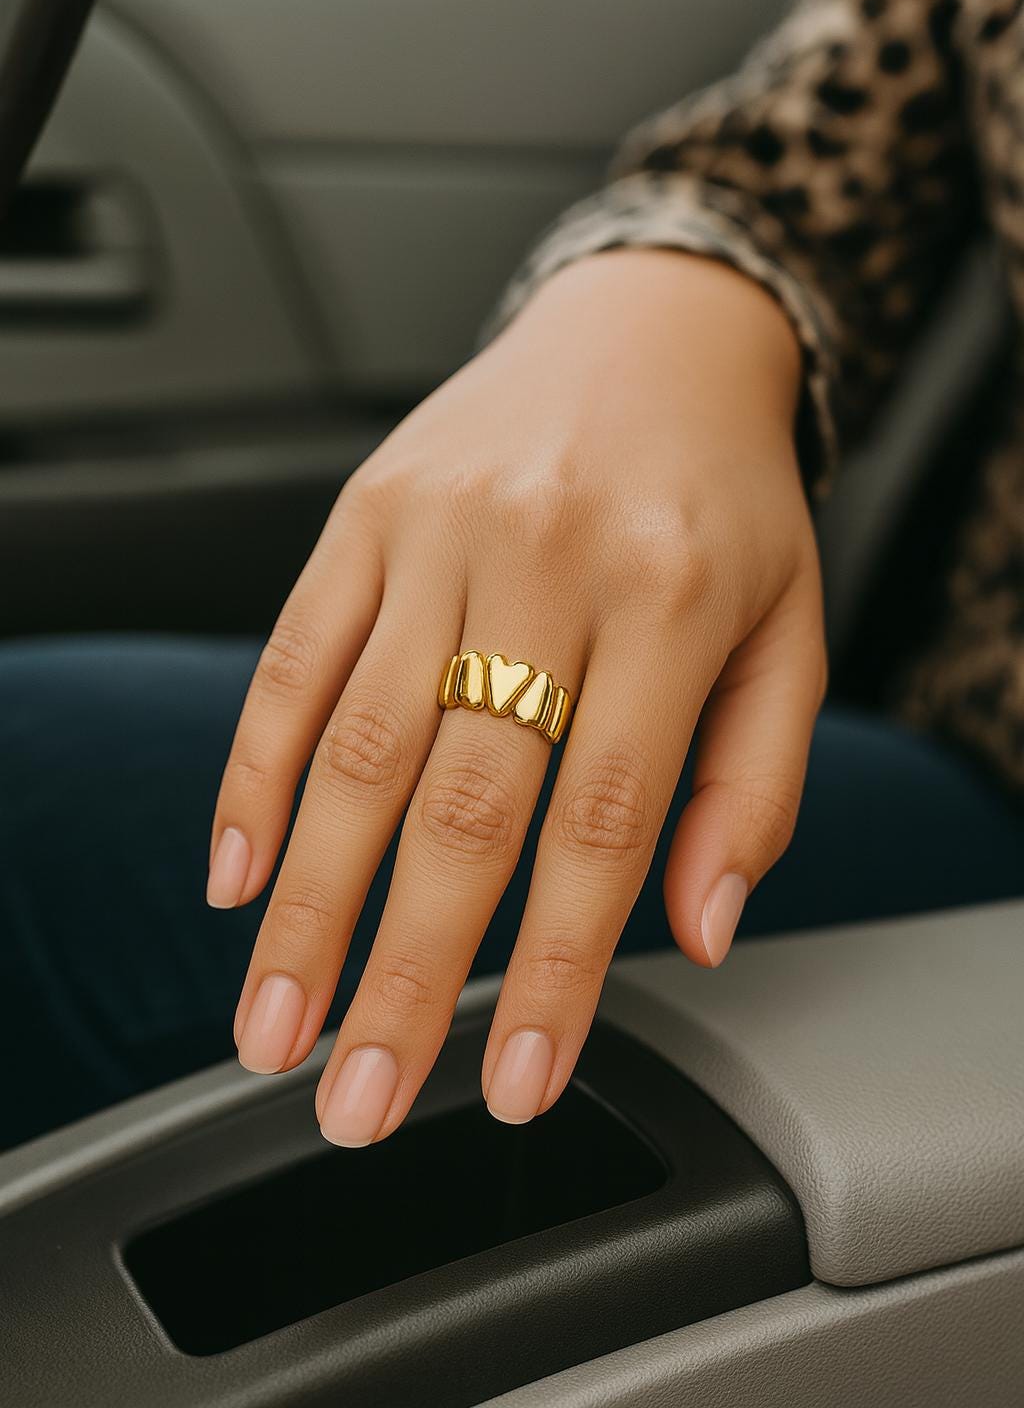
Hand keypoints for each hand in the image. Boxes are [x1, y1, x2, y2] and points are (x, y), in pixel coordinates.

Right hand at [208, 249, 825, 1144]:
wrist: (648, 336)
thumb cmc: (723, 500)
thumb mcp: (790, 630)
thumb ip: (756, 783)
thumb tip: (695, 927)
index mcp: (671, 601)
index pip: (600, 827)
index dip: (549, 973)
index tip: (511, 1083)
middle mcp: (546, 561)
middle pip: (460, 806)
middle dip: (399, 973)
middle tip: (354, 1099)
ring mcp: (441, 531)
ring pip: (356, 747)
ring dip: (306, 905)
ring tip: (274, 1026)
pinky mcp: (365, 512)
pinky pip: (294, 656)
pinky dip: (254, 773)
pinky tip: (238, 874)